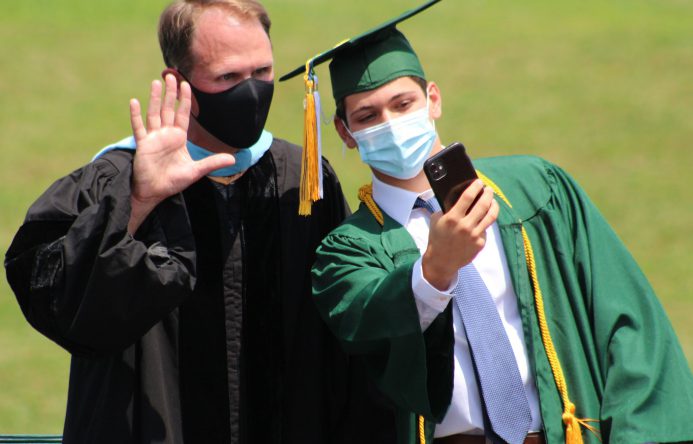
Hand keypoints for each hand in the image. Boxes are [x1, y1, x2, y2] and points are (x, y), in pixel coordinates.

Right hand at [127, 74, 234, 232]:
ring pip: (154, 113)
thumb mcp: (196, 171)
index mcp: (178, 138)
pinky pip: (138, 127)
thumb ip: (212, 163)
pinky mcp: (143, 144)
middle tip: (171, 75)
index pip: (183, 114)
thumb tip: (233, 159)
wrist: (154, 192)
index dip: (185, 100)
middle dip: (171, 93)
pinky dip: (136, 115)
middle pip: (168, 109)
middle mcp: (166, 134)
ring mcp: (153, 138)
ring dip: (155, 98)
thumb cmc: (173, 181)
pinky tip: (135, 101)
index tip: (186, 85)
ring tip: (157, 82)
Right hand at [422, 179, 498, 289]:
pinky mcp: (480, 243)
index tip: (479, 182)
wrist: (441, 261)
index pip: (468, 197)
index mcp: (452, 218)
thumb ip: (447, 208)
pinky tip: (482, 219)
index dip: (475, 187)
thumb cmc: (437, 237)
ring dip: (494, 205)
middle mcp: (465, 226)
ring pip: (491, 216)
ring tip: (493, 200)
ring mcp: (474, 235)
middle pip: (483, 204)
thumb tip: (460, 196)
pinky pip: (485, 229)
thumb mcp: (436, 220)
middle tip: (488, 189)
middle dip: (488, 193)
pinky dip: (484, 222)